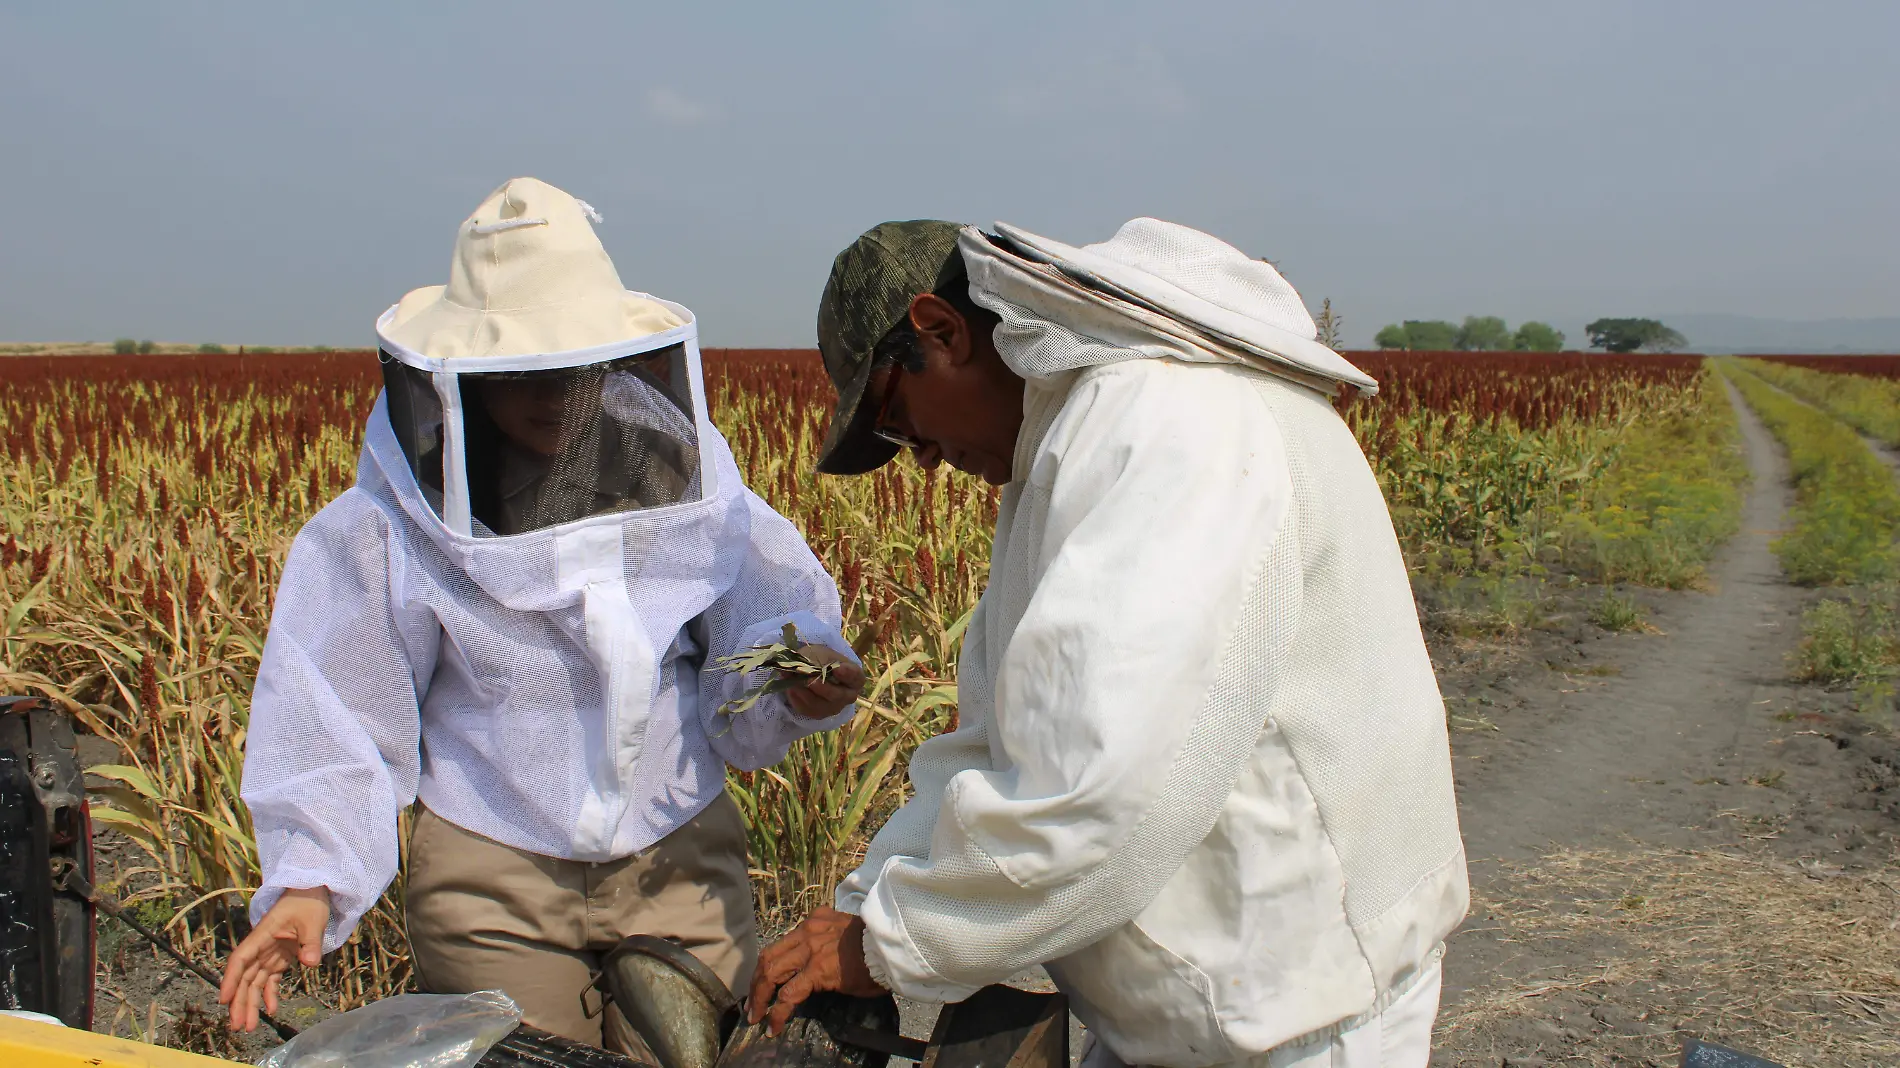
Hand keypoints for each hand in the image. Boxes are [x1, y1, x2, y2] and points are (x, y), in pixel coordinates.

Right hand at [219, 887, 329, 1032]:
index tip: (224, 1000)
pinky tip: (272, 1010)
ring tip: (249, 1027)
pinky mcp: (280, 957)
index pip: (241, 959)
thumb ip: (310, 942)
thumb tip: (310, 963)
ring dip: (251, 1004)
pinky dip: (270, 994)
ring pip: (254, 982)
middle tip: (238, 1026)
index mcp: (262, 935)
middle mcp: (261, 947)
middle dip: (239, 1002)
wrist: (312, 891)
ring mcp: (269, 954)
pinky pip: (270, 979)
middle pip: (245, 978)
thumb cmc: (308, 902)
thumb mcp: (312, 920)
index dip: (231, 980)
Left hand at [747, 906, 885, 1034]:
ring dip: (759, 997)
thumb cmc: (878, 943)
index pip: (783, 942)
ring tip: (756, 1016)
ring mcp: (810, 950)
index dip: (769, 964)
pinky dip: (777, 1012)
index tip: (765, 981)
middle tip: (752, 1003)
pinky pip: (788, 994)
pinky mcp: (817, 970)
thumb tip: (821, 962)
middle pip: (769, 956)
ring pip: (771, 972)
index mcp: (815, 921)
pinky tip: (773, 1026)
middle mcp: (807, 931)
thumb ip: (829, 940)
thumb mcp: (847, 933)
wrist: (893, 943)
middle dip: (756, 982)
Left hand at [783, 645, 864, 720]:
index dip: (847, 674)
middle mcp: (848, 696)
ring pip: (819, 704)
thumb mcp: (821, 653)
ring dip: (804, 692)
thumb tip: (804, 666)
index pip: (855, 677)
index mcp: (855, 678)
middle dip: (821, 687)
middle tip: (810, 680)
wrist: (812, 670)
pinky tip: (791, 688)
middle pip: (837, 695)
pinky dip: (796, 698)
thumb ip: (816, 659)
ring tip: (792, 680)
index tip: (837, 669)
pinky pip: (806, 709)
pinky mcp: (818, 714)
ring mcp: (834, 707)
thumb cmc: (822, 659)